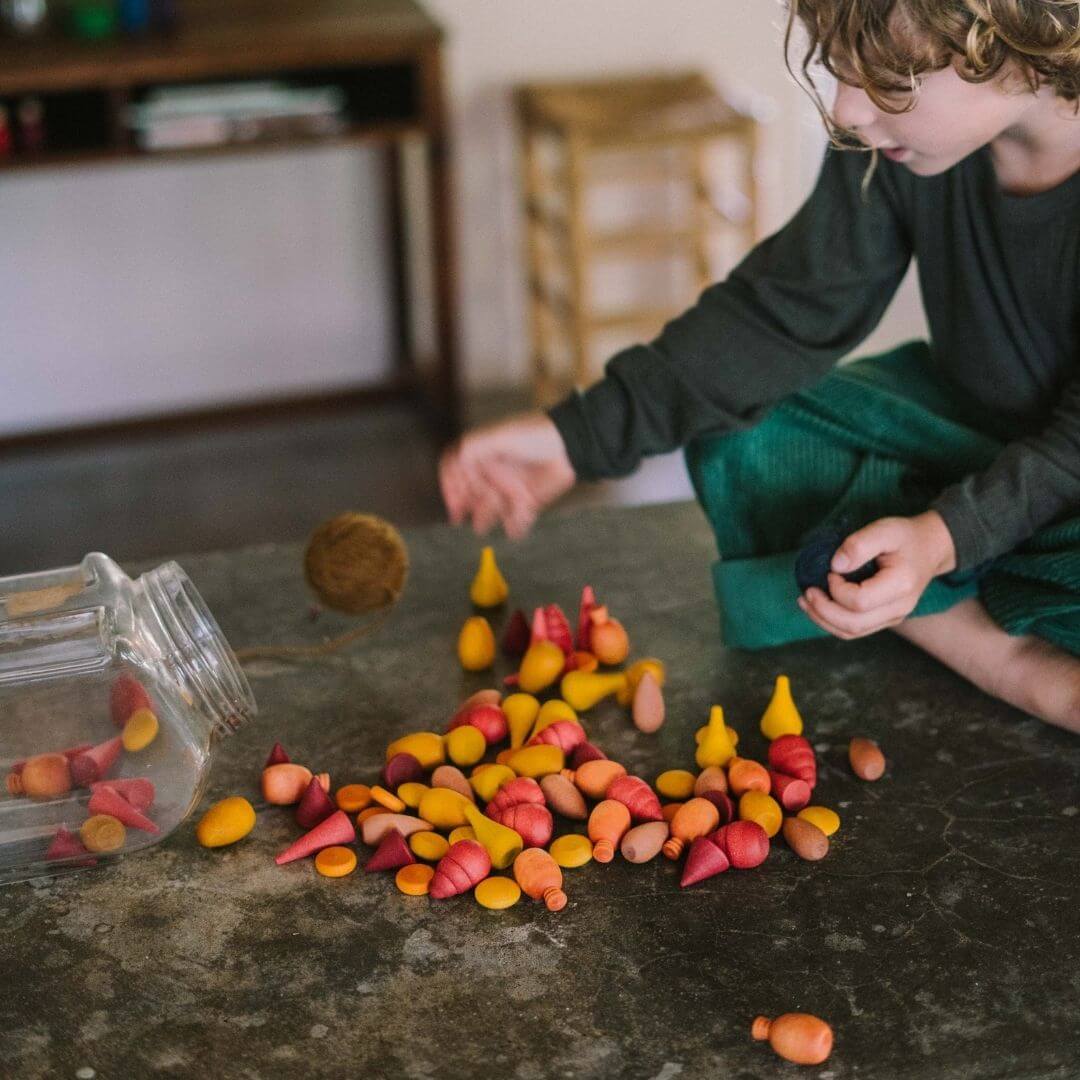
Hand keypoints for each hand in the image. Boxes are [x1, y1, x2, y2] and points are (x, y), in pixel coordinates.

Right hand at [438, 412, 575, 538]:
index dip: (451, 483)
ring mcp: (510, 487)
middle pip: (472, 493)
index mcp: (484, 455)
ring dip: (485, 519)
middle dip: (464, 505)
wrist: (570, 445)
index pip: (457, 470)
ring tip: (481, 528)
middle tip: (459, 517)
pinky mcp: (527, 500)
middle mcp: (494, 472)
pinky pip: (516, 519)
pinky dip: (515, 527)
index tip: (452, 494)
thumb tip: (456, 458)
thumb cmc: (535, 434)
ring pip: (491, 509)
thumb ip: (476, 447)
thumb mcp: (502, 436)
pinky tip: (514, 531)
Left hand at [797, 511, 956, 639]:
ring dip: (823, 620)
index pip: (860, 602)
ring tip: (805, 601)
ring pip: (852, 632)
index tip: (830, 571)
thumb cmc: (905, 537)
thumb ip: (859, 544)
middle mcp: (899, 608)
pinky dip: (831, 622)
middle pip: (854, 624)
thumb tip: (835, 566)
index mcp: (901, 586)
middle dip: (823, 610)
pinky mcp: (884, 619)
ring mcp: (893, 617)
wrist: (929, 548)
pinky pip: (855, 630)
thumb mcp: (885, 529)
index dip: (837, 590)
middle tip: (807, 591)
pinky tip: (816, 607)